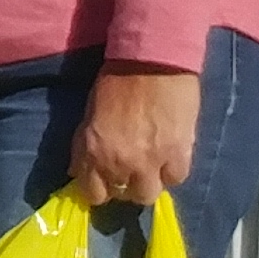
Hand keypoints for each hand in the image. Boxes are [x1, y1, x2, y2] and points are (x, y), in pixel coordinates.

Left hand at [68, 65, 199, 205]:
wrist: (151, 60)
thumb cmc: (115, 81)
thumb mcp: (89, 115)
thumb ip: (84, 148)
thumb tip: (79, 172)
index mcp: (94, 153)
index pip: (93, 194)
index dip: (101, 188)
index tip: (107, 179)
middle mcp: (120, 163)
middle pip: (123, 197)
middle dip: (125, 185)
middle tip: (131, 169)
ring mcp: (151, 162)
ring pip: (149, 194)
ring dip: (149, 182)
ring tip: (152, 166)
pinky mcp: (179, 154)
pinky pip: (176, 179)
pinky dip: (172, 171)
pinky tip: (170, 157)